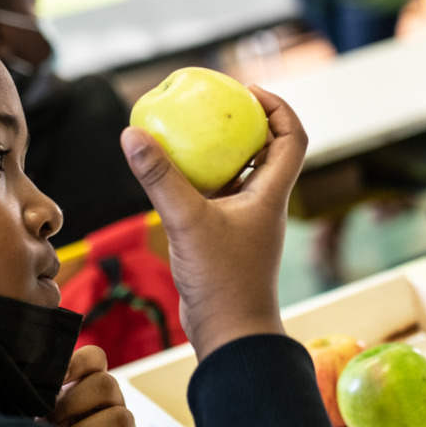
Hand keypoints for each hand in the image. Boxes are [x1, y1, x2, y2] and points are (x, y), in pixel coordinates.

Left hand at [43, 346, 145, 426]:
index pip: (94, 358)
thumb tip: (28, 392)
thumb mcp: (41, 418)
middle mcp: (111, 402)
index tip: (52, 383)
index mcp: (89, 385)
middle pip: (106, 384)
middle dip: (73, 405)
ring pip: (120, 416)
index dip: (76, 364)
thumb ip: (38, 401)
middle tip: (52, 423)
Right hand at [120, 86, 305, 357]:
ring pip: (240, 175)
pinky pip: (217, 197)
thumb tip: (132, 133)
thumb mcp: (186, 221)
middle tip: (215, 103)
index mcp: (272, 194)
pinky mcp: (226, 239)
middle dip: (247, 122)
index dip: (278, 107)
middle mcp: (265, 204)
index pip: (293, 137)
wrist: (231, 336)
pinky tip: (170, 175)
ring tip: (191, 132)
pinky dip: (200, 181)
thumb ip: (159, 178)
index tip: (248, 91)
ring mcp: (246, 223)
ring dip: (222, 152)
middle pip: (269, 151)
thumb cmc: (221, 282)